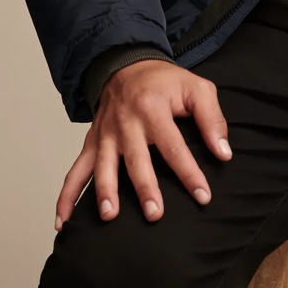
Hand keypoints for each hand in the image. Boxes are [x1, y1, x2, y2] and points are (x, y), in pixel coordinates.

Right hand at [54, 60, 232, 228]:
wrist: (126, 65)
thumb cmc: (164, 82)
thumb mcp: (197, 88)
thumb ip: (212, 119)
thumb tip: (224, 153)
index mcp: (153, 108)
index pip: (174, 146)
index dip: (190, 173)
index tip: (203, 196)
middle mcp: (126, 123)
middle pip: (136, 159)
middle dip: (145, 187)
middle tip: (155, 214)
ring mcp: (105, 135)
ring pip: (103, 166)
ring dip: (104, 192)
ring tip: (110, 216)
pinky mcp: (92, 143)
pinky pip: (76, 171)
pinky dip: (67, 197)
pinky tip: (64, 222)